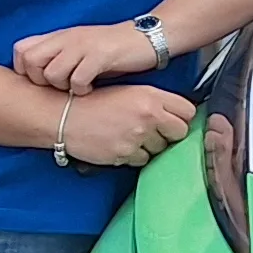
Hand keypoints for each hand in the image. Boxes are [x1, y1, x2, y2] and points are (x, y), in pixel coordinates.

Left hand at [15, 19, 173, 93]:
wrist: (147, 37)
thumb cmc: (113, 49)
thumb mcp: (81, 47)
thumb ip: (60, 55)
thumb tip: (38, 76)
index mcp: (60, 36)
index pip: (21, 49)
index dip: (25, 69)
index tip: (42, 80)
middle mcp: (67, 38)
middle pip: (31, 61)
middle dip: (41, 80)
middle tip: (59, 87)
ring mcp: (83, 45)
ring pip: (52, 72)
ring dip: (63, 87)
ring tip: (77, 88)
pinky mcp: (101, 55)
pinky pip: (78, 79)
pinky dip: (82, 90)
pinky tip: (92, 89)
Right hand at [57, 86, 194, 168]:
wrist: (64, 115)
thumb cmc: (95, 102)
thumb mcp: (129, 92)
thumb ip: (155, 102)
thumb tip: (177, 115)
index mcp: (151, 97)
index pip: (188, 111)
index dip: (182, 117)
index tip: (175, 120)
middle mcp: (148, 116)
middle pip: (180, 132)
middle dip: (170, 134)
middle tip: (154, 131)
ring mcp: (137, 137)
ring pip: (160, 149)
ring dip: (150, 146)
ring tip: (130, 135)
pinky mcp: (124, 154)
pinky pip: (142, 160)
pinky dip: (134, 155)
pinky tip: (120, 144)